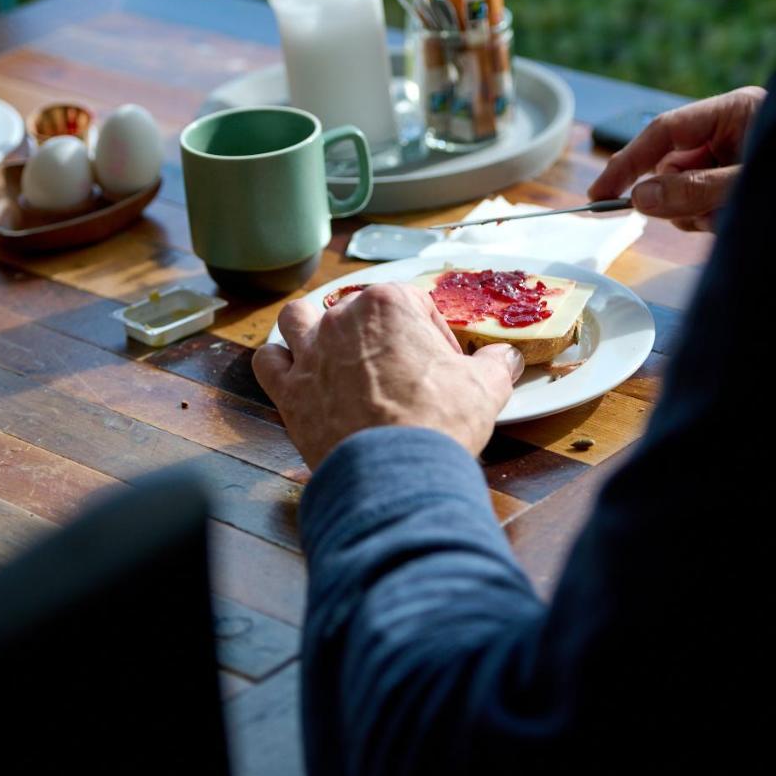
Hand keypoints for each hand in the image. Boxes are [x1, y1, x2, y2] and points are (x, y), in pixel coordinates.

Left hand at [252, 284, 524, 469]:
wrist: (397, 471)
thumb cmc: (439, 421)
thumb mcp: (485, 387)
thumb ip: (495, 364)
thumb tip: (506, 357)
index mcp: (389, 305)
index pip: (412, 304)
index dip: (431, 334)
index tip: (441, 365)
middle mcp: (342, 319)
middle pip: (358, 310)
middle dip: (379, 334)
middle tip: (400, 369)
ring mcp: (310, 353)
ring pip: (298, 318)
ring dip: (312, 328)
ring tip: (333, 351)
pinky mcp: (288, 391)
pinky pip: (269, 362)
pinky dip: (279, 364)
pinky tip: (297, 376)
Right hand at [588, 86, 765, 231]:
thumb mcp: (745, 183)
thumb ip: (694, 190)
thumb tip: (639, 198)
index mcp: (734, 111)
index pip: (664, 131)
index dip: (628, 161)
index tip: (600, 193)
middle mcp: (729, 133)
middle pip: (672, 167)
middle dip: (674, 197)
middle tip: (695, 215)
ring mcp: (733, 162)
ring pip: (684, 193)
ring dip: (696, 214)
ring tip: (730, 219)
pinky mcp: (736, 189)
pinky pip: (703, 208)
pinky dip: (711, 222)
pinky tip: (736, 222)